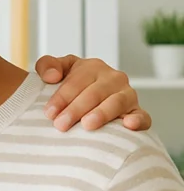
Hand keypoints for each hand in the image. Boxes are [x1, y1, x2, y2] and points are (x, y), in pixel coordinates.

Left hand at [35, 55, 150, 131]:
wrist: (88, 99)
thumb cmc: (71, 86)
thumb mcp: (58, 70)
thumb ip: (47, 65)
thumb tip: (51, 76)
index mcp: (92, 67)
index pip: (76, 81)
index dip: (62, 97)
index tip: (49, 112)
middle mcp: (113, 79)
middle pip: (94, 93)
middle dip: (76, 109)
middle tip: (61, 124)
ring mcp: (127, 95)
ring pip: (116, 103)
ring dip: (101, 114)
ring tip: (87, 125)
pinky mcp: (137, 112)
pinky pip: (142, 116)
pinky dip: (138, 120)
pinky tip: (128, 125)